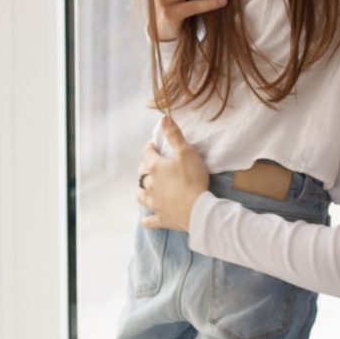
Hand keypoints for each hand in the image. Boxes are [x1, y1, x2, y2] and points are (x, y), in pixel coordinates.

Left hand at [138, 114, 209, 230]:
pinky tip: (145, 219)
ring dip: (142, 191)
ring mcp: (155, 203)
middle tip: (149, 164)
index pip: (147, 153)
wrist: (198, 209)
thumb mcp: (186, 152)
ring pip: (141, 196)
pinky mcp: (161, 218)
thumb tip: (163, 118)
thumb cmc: (193, 179)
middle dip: (144, 168)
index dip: (149, 147)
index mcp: (155, 167)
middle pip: (142, 174)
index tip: (152, 145)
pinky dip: (147, 219)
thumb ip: (174, 135)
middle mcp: (150, 185)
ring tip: (145, 188)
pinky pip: (149, 220)